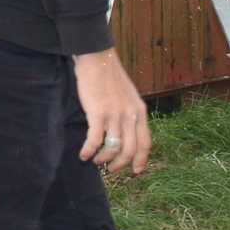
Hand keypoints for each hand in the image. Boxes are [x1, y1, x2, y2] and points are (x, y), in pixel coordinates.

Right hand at [73, 47, 150, 173]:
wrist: (98, 59)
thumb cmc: (110, 76)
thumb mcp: (129, 96)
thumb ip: (130, 114)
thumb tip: (127, 134)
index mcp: (140, 112)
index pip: (145, 144)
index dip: (141, 160)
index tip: (136, 171)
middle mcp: (130, 116)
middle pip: (130, 151)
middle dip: (119, 164)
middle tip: (110, 168)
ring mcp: (115, 115)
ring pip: (113, 148)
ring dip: (103, 159)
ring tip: (96, 160)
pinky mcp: (98, 112)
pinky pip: (95, 140)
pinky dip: (88, 151)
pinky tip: (83, 154)